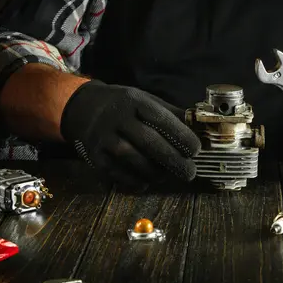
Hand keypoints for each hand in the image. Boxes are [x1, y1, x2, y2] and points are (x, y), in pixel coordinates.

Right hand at [60, 80, 200, 187]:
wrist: (83, 108)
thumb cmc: (124, 106)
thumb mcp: (146, 101)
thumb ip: (170, 114)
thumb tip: (199, 129)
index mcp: (134, 101)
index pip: (161, 119)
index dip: (180, 135)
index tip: (196, 150)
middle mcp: (117, 118)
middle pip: (148, 142)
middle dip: (173, 159)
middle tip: (190, 172)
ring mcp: (104, 138)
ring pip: (133, 159)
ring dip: (156, 172)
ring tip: (168, 176)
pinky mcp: (95, 156)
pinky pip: (118, 173)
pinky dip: (136, 181)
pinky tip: (148, 182)